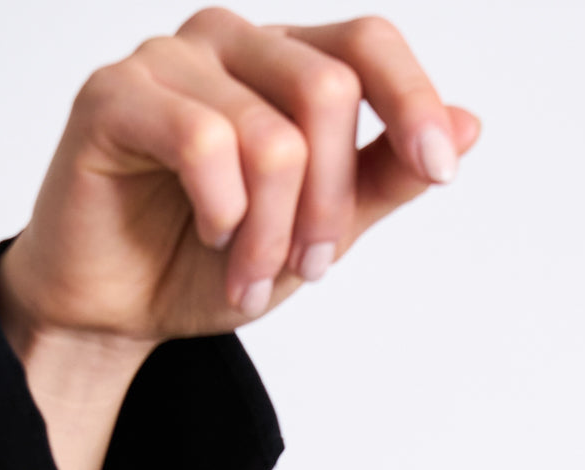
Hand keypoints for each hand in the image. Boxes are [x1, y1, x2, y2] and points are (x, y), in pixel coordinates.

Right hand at [0, 9, 480, 354]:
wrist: (119, 310)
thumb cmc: (210, 262)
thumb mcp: (321, 231)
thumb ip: (386, 178)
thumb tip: (469, 126)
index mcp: (284, 64)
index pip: (367, 44)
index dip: (413, 100)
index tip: (438, 171)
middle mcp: (231, 45)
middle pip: (329, 91)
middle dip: (331, 204)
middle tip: (310, 269)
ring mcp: (170, 61)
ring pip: (272, 135)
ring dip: (273, 234)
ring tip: (251, 280)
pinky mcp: (114, 96)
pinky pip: (202, 140)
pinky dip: (224, 213)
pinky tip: (213, 241)